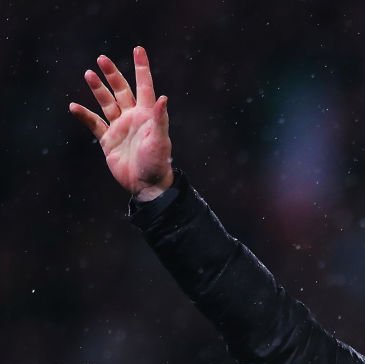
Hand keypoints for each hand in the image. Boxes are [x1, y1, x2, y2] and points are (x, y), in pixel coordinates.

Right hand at [69, 46, 172, 200]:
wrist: (147, 186)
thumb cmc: (158, 163)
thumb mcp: (161, 141)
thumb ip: (160, 119)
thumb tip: (163, 97)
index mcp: (147, 115)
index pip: (144, 86)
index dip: (142, 68)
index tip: (138, 49)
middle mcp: (133, 118)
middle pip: (122, 91)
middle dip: (112, 75)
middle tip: (102, 59)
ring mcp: (119, 128)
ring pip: (107, 104)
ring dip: (98, 90)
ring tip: (89, 74)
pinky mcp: (108, 141)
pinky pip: (94, 124)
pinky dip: (84, 116)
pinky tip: (74, 106)